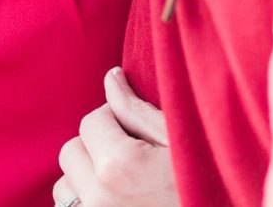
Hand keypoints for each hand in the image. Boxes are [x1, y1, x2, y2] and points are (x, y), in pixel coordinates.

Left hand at [52, 68, 178, 206]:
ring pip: (65, 185)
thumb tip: (111, 77)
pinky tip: (119, 202)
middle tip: (133, 162)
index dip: (116, 122)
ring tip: (126, 187)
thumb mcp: (180, 146)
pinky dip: (86, 202)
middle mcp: (99, 197)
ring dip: (86, 180)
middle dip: (97, 149)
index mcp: (121, 167)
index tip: (141, 138)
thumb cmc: (207, 188)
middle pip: (72, 151)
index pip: (92, 121)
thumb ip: (138, 111)